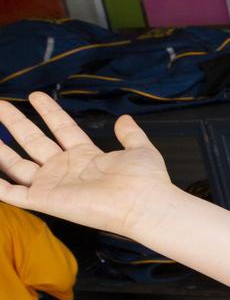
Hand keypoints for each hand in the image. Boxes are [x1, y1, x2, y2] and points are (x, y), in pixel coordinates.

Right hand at [0, 92, 172, 234]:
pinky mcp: (45, 200)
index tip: (35, 96)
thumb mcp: (140, 150)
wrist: (144, 203)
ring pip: (16, 164)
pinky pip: (11, 193)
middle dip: (16, 122)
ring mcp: (53, 185)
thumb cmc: (146, 181)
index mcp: (86, 156)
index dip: (49, 112)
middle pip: (34, 141)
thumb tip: (124, 119)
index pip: (62, 129)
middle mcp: (66, 169)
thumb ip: (131, 135)